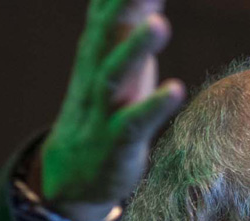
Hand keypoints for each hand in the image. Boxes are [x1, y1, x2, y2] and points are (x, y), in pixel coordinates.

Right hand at [37, 0, 183, 220]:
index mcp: (100, 52)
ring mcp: (105, 108)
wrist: (73, 174)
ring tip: (160, 23)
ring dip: (136, 48)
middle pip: (107, 32)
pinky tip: (176, 89)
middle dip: (123, 4)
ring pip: (116, 73)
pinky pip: (135, 122)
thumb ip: (131, 28)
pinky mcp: (118, 141)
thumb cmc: (108, 108)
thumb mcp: (119, 62)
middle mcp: (98, 74)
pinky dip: (154, 106)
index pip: (106, 11)